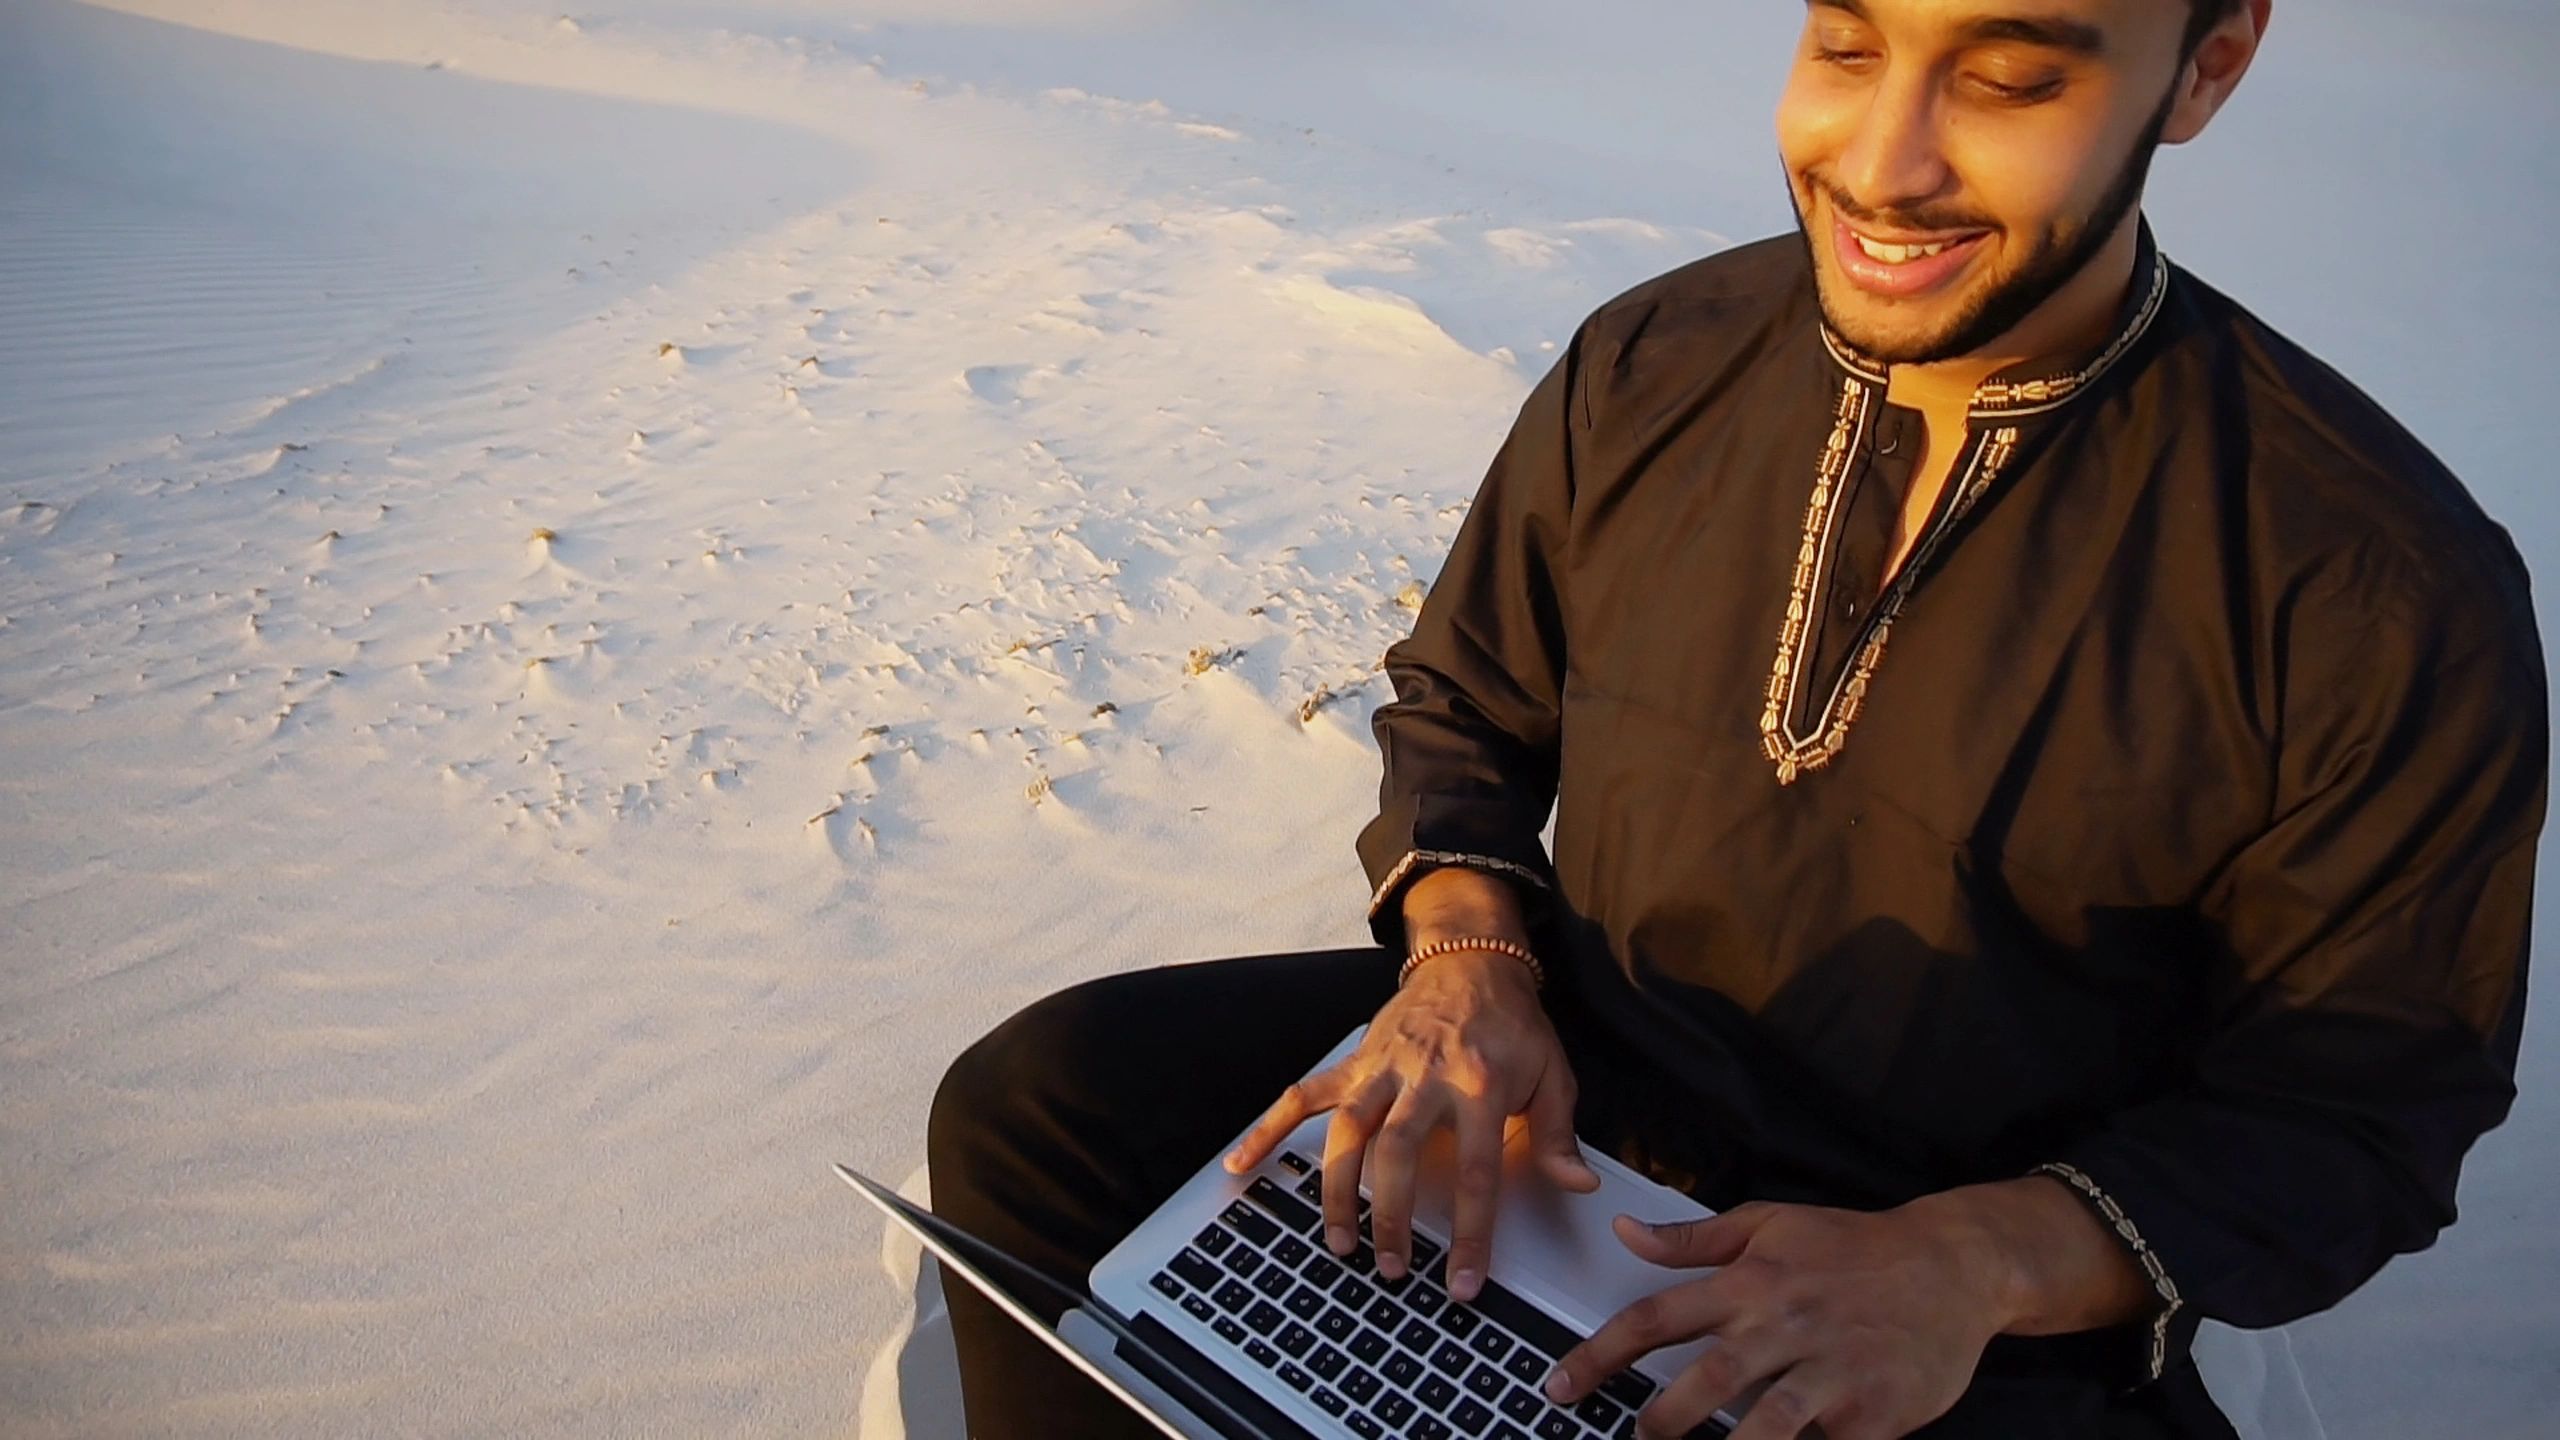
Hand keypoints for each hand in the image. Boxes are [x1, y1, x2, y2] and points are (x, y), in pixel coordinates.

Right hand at [1223, 929, 1594, 1302]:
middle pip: (1398, 1152)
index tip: (1461, 1281)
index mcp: (1481, 1083)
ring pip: (1348, 1130)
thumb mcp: (1554, 1073)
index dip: (1469, 1232)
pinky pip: (1303, 1095)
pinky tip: (1241, 1164)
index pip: (1476, 1171)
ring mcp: (1382, 1067)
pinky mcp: (1354, 1062)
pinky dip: (1268, 1128)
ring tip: (1340, 1242)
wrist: (1470, 960)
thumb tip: (1579, 1184)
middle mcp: (1425, 1074)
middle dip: (1391, 1217)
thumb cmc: (1512, 1025)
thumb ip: (1560, 1134)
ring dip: (1338, 1189)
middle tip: (1392, 1269)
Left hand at [1547, 1201, 2018, 1439]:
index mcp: (1751, 1281)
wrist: (1954, 1266)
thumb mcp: (1771, 1224)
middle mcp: (1785, 1325)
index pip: (1656, 1317)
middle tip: (1631, 1439)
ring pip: (1764, 1425)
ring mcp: (1831, 1371)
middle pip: (1704, 1380)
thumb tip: (1626, 1232)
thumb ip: (1694, 1239)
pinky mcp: (1874, 1413)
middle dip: (1658, 1420)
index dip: (1600, 1355)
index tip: (1561, 1384)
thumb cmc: (1856, 1248)